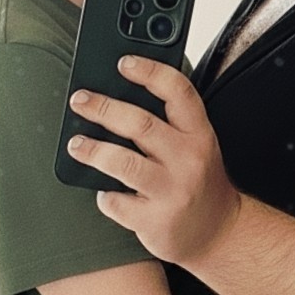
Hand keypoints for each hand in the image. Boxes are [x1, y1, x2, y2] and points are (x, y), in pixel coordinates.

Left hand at [67, 55, 239, 265]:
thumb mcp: (198, 145)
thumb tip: (117, 94)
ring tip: (76, 145)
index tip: (123, 62)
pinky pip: (117, 203)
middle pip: (141, 124)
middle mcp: (189, 160)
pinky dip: (105, 196)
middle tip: (80, 100)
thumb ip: (169, 122)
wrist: (218, 232)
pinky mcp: (156, 221)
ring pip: (123, 163)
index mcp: (200, 134)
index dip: (150, 72)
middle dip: (103, 108)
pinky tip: (105, 192)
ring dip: (93, 151)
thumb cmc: (199, 182)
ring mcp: (173, 192)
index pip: (178, 92)